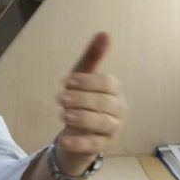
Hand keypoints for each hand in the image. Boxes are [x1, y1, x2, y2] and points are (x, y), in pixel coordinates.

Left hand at [54, 32, 125, 174]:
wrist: (77, 132)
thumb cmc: (82, 100)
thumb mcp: (83, 77)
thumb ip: (93, 57)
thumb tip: (104, 32)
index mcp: (115, 91)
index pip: (107, 84)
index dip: (88, 82)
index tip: (68, 82)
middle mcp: (118, 109)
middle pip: (105, 103)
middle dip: (83, 99)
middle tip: (61, 98)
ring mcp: (112, 129)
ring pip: (102, 123)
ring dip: (83, 118)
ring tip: (64, 115)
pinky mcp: (103, 146)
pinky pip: (94, 145)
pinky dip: (79, 142)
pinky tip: (65, 140)